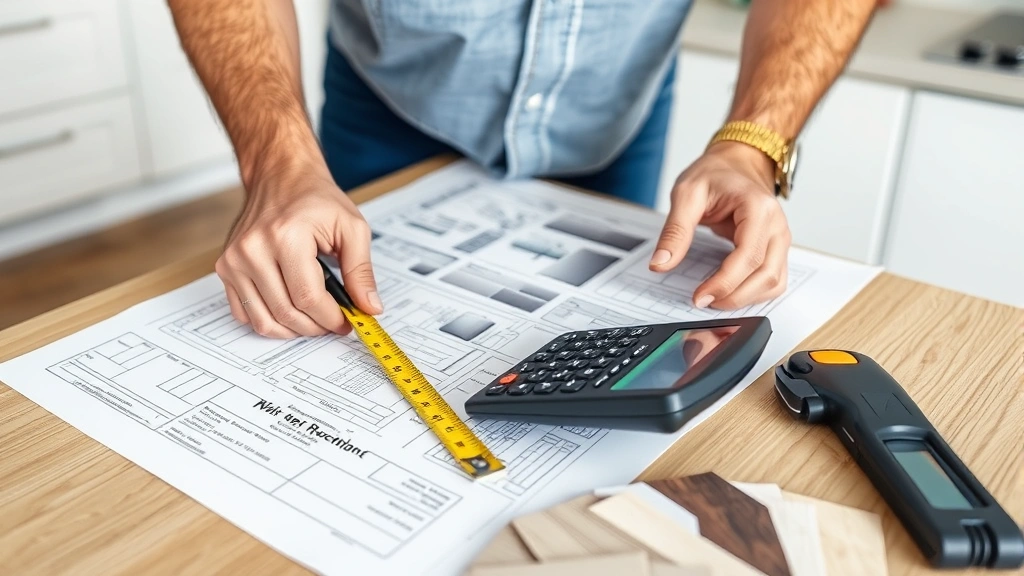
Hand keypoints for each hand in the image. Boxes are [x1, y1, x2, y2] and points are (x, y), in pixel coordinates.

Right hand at [215, 167, 381, 338]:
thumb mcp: (352, 227)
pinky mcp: (226, 268)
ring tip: (314, 317)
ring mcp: (234, 260)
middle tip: (334, 321)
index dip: (331, 319)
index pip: (308, 298)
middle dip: (316, 326)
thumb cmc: (315, 199)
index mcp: (285, 237)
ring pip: (264, 320)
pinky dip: (269, 320)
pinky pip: (244, 312)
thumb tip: (370, 307)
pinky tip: (290, 309)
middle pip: (286, 313)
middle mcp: (253, 250)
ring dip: (294, 329)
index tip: (346, 322)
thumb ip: (361, 271)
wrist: (281, 177)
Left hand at [651, 141, 791, 309]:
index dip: (725, 283)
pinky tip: (730, 293)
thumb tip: (660, 263)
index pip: (748, 256)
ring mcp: (780, 238)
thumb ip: (675, 231)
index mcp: (758, 208)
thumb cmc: (715, 173)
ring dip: (747, 299)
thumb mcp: (686, 194)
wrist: (735, 162)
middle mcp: (776, 225)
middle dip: (735, 296)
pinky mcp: (776, 248)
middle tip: (702, 301)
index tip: (700, 296)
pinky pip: (773, 279)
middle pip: (767, 275)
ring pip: (774, 282)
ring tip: (714, 299)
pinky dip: (755, 293)